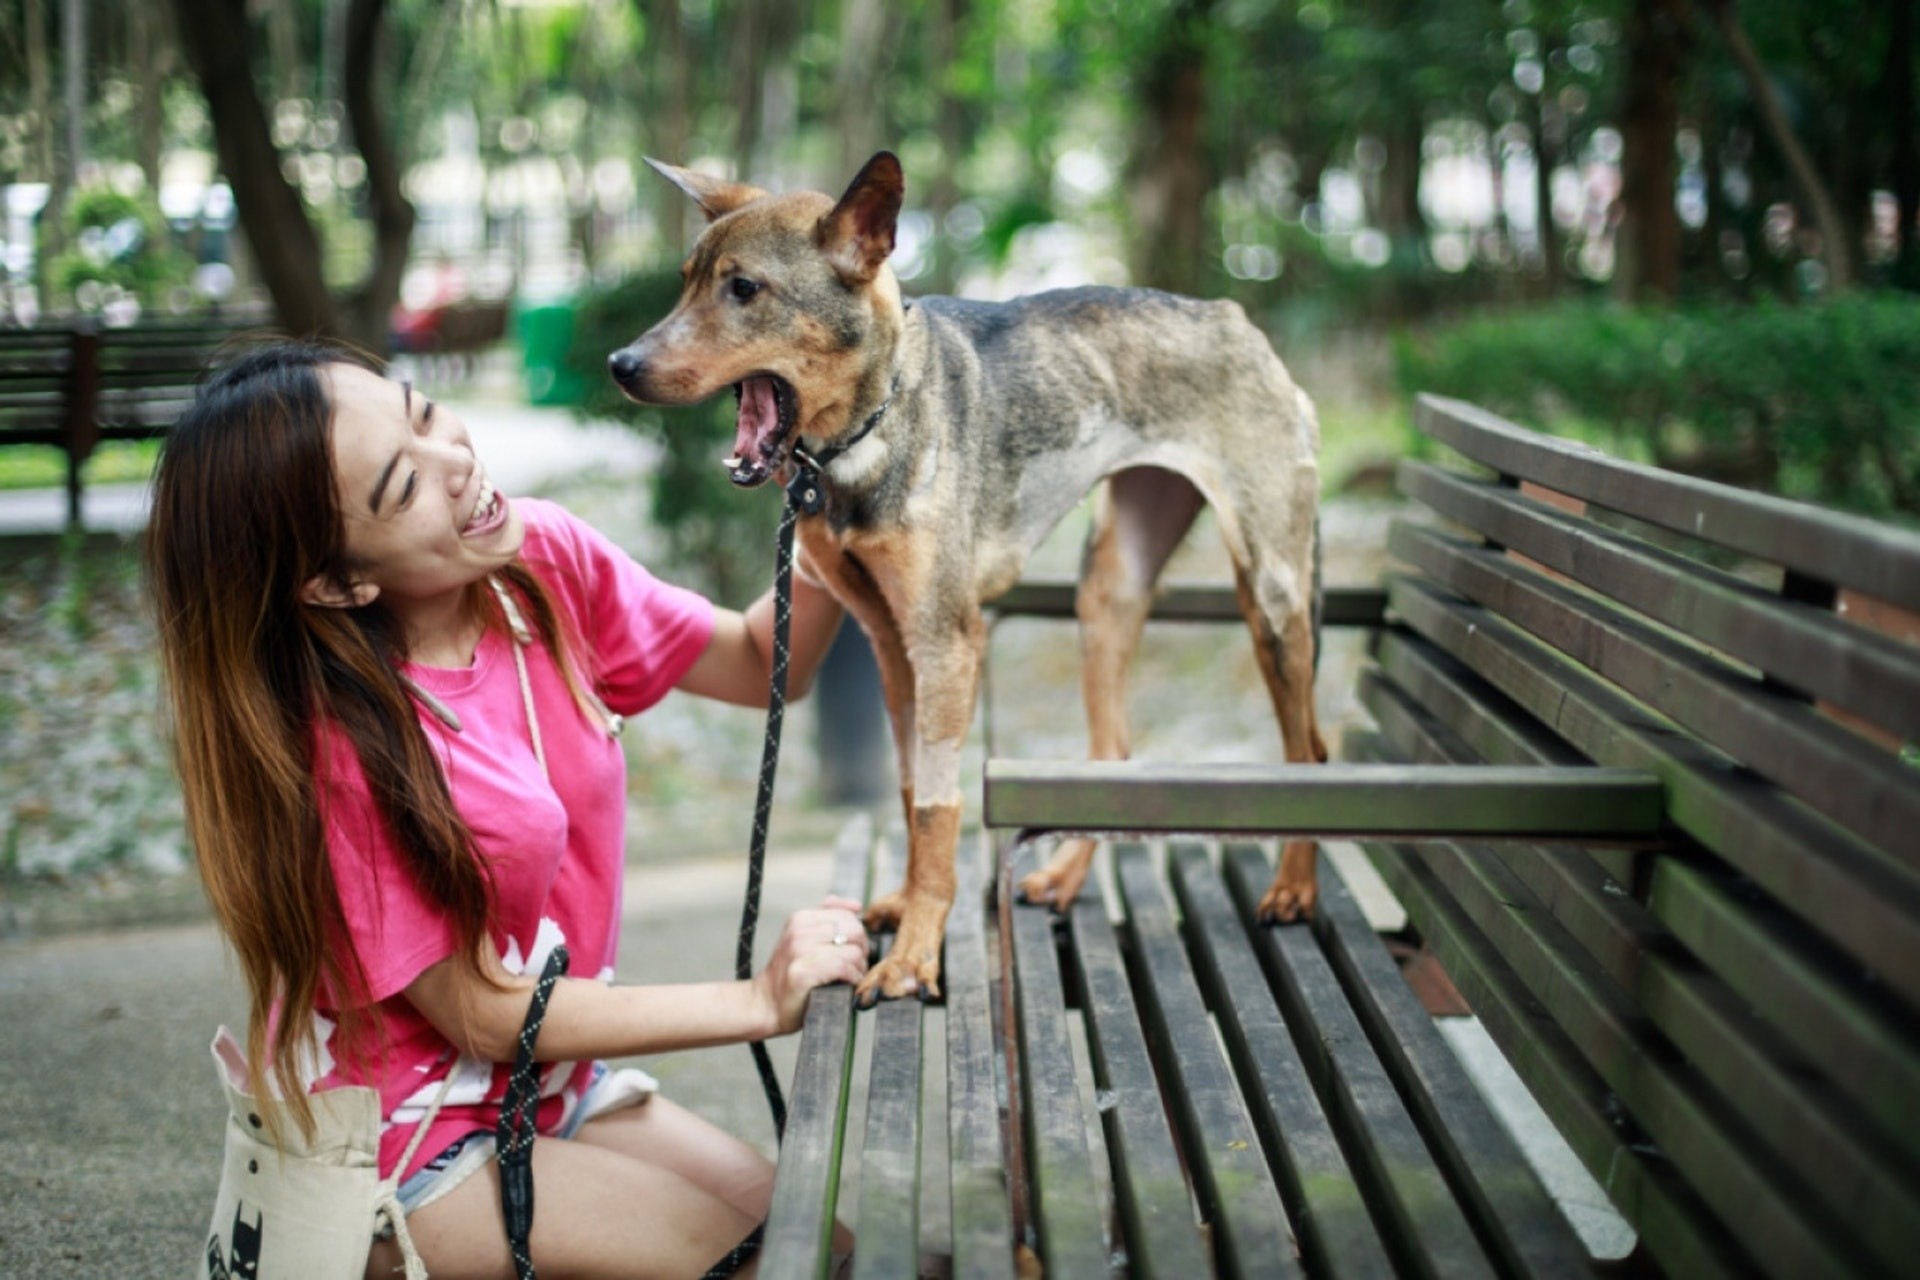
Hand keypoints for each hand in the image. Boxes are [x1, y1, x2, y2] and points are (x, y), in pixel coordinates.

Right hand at [753, 896, 869, 1035]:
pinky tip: (849, 983)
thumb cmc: (789, 972)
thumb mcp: (803, 937)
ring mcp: (799, 952)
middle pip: (853, 931)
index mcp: (800, 918)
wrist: (766, 1003)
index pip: (847, 915)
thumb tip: (856, 905)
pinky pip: (843, 968)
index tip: (855, 948)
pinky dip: (853, 977)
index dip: (859, 933)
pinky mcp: (802, 974)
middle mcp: (798, 931)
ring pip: (851, 951)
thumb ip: (826, 918)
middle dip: (862, 949)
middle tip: (858, 963)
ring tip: (853, 975)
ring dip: (859, 967)